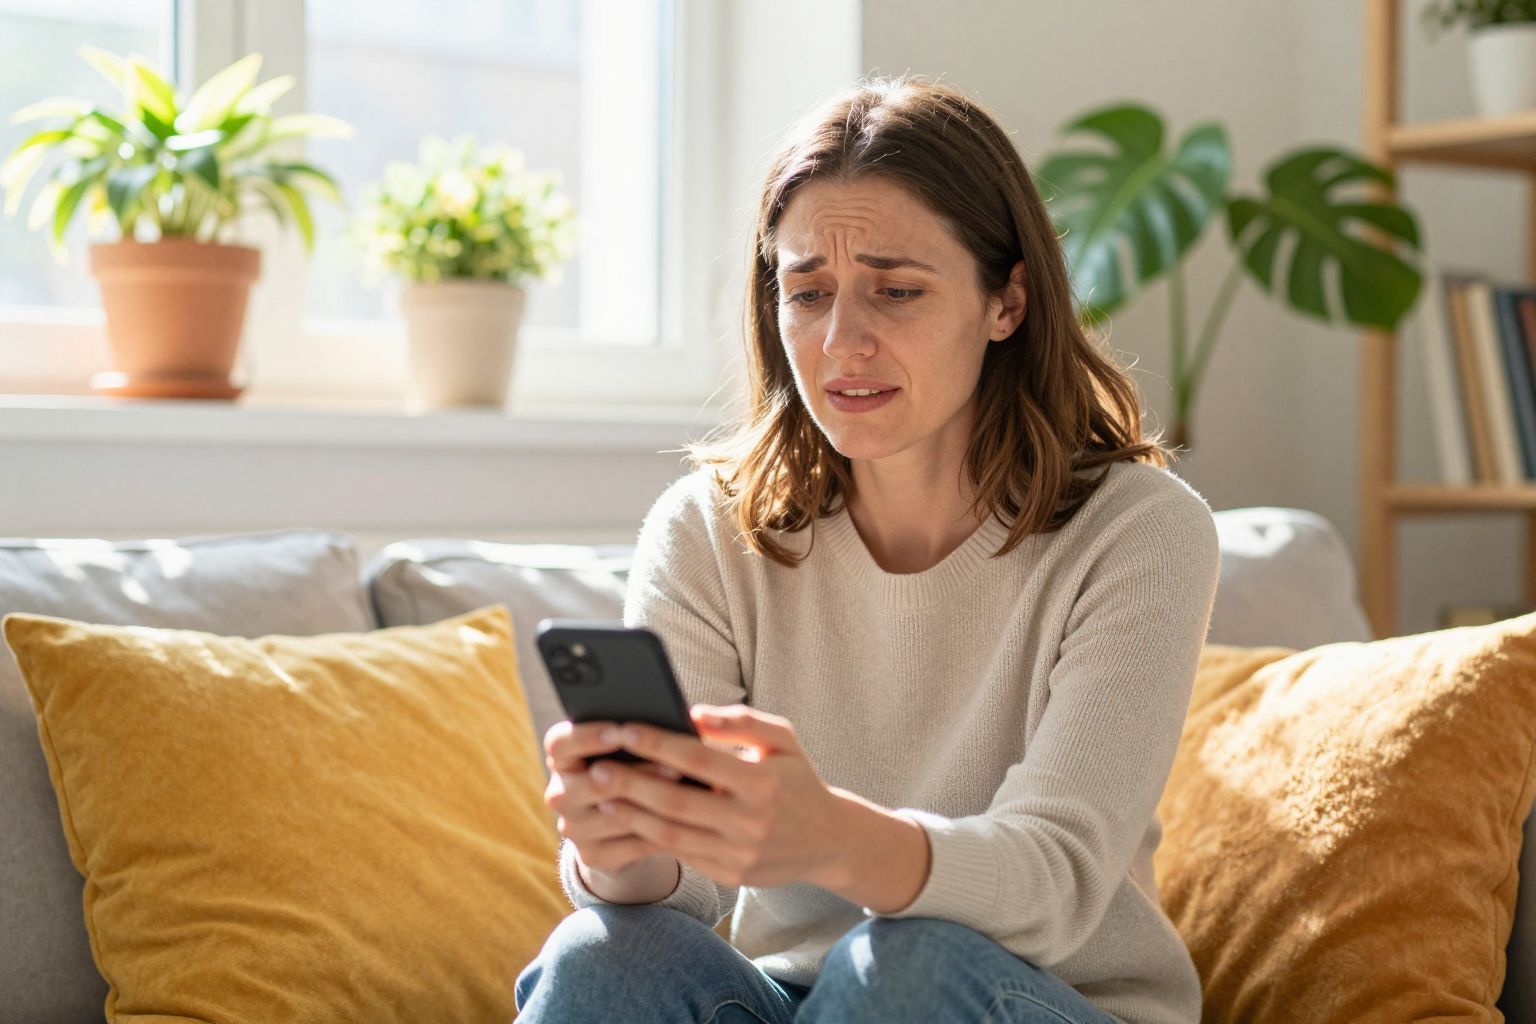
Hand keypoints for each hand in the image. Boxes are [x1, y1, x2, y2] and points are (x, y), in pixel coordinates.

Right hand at [543, 719, 679, 876]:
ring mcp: (573, 828)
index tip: (621, 731)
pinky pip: (632, 844)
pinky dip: (662, 831)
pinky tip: (687, 821)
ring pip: (617, 816)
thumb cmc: (627, 769)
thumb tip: (672, 725)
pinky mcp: (593, 854)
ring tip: (690, 793)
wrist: (615, 826)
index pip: (560, 744)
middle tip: (675, 766)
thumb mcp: (622, 751)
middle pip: (591, 783)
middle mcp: (560, 794)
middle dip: (638, 774)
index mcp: (562, 759)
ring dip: (655, 805)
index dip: (587, 737)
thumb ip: (634, 738)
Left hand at [588, 704, 845, 887]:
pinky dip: (650, 837)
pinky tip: (627, 820)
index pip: (698, 760)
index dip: (658, 744)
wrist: (828, 841)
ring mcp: (739, 853)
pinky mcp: (730, 875)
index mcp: (762, 782)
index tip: (624, 729)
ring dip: (631, 815)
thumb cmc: (797, 780)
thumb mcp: (782, 740)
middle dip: (631, 783)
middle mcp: (750, 821)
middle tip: (596, 767)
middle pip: (676, 802)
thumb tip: (691, 712)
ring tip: (601, 796)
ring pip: (672, 834)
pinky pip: (682, 855)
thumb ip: (740, 721)